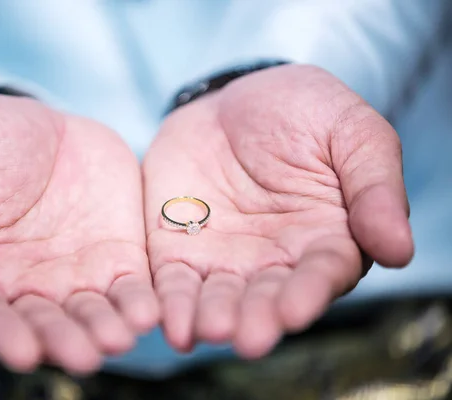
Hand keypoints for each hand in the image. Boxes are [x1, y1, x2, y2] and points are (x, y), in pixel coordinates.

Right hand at [0, 94, 158, 372]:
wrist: (30, 119)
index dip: (3, 334)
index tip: (22, 352)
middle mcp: (25, 288)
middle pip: (45, 324)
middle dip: (65, 341)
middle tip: (85, 356)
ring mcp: (74, 274)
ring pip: (92, 313)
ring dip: (107, 329)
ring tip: (122, 337)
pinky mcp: (116, 256)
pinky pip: (130, 285)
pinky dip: (140, 301)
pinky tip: (151, 311)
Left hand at [143, 65, 412, 355]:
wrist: (232, 98)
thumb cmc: (303, 111)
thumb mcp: (349, 131)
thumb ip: (374, 186)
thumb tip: (398, 250)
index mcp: (325, 239)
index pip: (320, 274)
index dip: (307, 293)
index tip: (293, 311)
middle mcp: (274, 259)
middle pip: (265, 297)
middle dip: (256, 318)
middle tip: (245, 338)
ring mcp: (224, 256)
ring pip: (217, 296)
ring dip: (210, 317)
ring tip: (204, 330)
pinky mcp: (179, 247)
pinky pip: (172, 279)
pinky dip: (169, 300)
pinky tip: (164, 320)